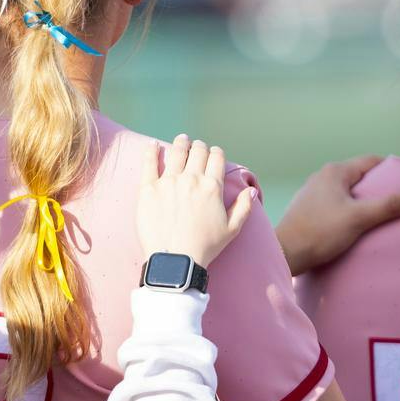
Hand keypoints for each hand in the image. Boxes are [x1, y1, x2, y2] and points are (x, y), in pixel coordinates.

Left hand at [138, 136, 255, 266]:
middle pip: (197, 151)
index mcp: (212, 187)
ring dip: (180, 143)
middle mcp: (191, 179)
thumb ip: (243, 207)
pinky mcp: (148, 189)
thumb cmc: (205, 247)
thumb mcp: (232, 229)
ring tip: (181, 139)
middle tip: (197, 145)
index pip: (216, 158)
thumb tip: (251, 190)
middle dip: (199, 146)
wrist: (175, 261)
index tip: (213, 153)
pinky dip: (151, 152)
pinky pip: (149, 164)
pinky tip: (153, 145)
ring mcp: (168, 182)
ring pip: (176, 153)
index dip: (216, 152)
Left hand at [275, 155, 399, 275]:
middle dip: (378, 187)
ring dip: (363, 200)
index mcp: (336, 171)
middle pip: (359, 176)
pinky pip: (336, 203)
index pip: (372, 161)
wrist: (285, 253)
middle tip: (398, 201)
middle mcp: (323, 176)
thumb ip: (388, 205)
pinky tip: (356, 225)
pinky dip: (349, 209)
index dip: (392, 169)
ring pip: (347, 191)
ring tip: (380, 215)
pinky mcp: (309, 208)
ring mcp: (314, 192)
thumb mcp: (359, 218)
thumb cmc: (320, 232)